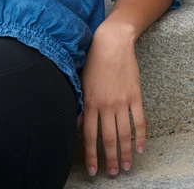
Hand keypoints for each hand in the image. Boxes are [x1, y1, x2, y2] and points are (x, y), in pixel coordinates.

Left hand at [80, 21, 145, 176]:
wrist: (111, 43)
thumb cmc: (93, 60)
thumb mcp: (81, 81)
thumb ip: (80, 104)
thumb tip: (77, 123)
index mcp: (90, 102)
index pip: (89, 135)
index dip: (90, 154)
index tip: (92, 169)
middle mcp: (105, 105)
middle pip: (108, 139)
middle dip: (109, 159)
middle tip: (112, 173)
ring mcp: (121, 101)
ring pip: (124, 134)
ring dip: (126, 153)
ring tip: (126, 167)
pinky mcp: (135, 96)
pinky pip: (139, 121)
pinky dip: (140, 137)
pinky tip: (140, 148)